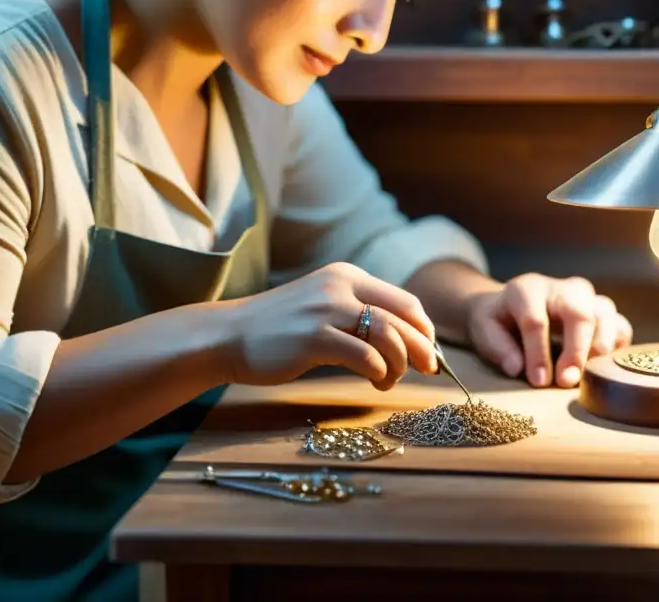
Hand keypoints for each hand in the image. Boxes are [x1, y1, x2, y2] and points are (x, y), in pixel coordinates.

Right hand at [226, 262, 436, 389]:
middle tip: (429, 369)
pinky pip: (363, 356)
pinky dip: (378, 371)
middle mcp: (340, 287)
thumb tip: (405, 340)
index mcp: (348, 276)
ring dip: (400, 362)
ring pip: (387, 334)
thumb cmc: (282, 328)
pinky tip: (375, 381)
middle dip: (422, 347)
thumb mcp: (324, 306)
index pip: (404, 301)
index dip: (424, 329)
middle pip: (402, 317)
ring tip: (391, 379)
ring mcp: (325, 310)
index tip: (428, 351)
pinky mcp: (312, 337)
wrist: (229, 335)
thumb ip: (359, 314)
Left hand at [466, 274, 632, 387]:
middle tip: (567, 381)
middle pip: (579, 313)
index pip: (536, 320)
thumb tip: (517, 368)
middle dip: (576, 350)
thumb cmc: (499, 321)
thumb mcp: (484, 329)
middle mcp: (561, 288)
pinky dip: (618, 346)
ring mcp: (586, 297)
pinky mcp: (602, 312)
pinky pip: (621, 325)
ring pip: (605, 313)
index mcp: (527, 289)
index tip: (538, 382)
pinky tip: (604, 366)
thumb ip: (497, 346)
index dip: (537, 353)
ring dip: (600, 347)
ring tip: (589, 375)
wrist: (514, 307)